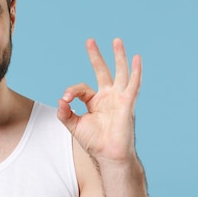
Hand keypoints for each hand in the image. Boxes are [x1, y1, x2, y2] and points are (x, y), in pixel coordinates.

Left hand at [57, 38, 141, 163]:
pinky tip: (136, 58)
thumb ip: (65, 113)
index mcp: (95, 102)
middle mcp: (108, 97)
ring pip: (119, 73)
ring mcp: (118, 98)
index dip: (72, 91)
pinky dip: (135, 71)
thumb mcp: (74, 126)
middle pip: (102, 71)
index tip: (65, 100)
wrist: (109, 155)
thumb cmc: (94, 142)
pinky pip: (133, 84)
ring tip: (116, 41)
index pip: (82, 88)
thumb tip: (60, 100)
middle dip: (96, 56)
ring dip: (118, 57)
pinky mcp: (127, 103)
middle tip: (89, 41)